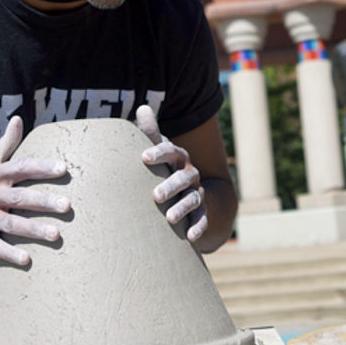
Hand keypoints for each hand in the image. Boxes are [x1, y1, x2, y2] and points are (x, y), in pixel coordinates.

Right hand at [0, 116, 70, 265]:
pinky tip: (27, 259)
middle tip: (67, 205)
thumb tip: (18, 119)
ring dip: (33, 229)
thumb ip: (6, 143)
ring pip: (9, 223)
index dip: (41, 167)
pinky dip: (8, 253)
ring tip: (56, 234)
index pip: (20, 168)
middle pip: (19, 197)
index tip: (63, 168)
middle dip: (43, 201)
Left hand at [136, 105, 208, 241]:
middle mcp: (190, 174)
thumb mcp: (162, 151)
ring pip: (192, 199)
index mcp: (179, 158)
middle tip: (154, 195)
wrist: (197, 190)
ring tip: (169, 218)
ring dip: (182, 208)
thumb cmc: (170, 168)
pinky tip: (189, 237)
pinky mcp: (201, 212)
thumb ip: (151, 133)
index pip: (172, 151)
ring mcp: (197, 193)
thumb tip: (143, 107)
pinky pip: (202, 219)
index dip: (159, 153)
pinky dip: (198, 227)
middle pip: (183, 178)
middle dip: (170, 186)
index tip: (143, 157)